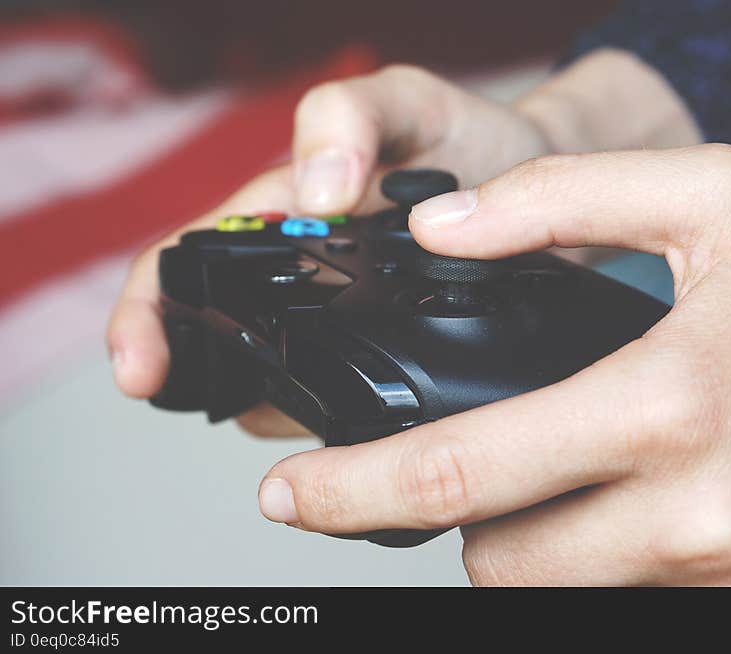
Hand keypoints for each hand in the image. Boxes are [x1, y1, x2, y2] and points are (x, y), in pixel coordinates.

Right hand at [106, 65, 552, 416]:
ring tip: (310, 414)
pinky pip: (343, 391)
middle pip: (220, 335)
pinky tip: (362, 424)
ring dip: (275, 405)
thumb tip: (313, 192)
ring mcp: (341, 318)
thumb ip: (348, 120)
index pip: (184, 264)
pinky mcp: (388, 348)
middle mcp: (299, 273)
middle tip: (243, 407)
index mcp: (281, 213)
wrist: (538, 176)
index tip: (141, 368)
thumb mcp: (403, 102)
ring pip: (276, 377)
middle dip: (209, 380)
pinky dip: (337, 410)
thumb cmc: (462, 136)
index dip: (147, 314)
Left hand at [256, 144, 730, 584]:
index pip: (463, 473)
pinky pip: (633, 606)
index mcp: (666, 404)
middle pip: (497, 562)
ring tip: (563, 472)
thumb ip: (560, 199)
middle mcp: (696, 515)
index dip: (353, 490)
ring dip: (528, 544)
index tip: (288, 494)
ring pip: (557, 595)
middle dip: (461, 517)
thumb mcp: (712, 199)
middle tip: (478, 457)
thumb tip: (441, 228)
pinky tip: (628, 506)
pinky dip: (600, 565)